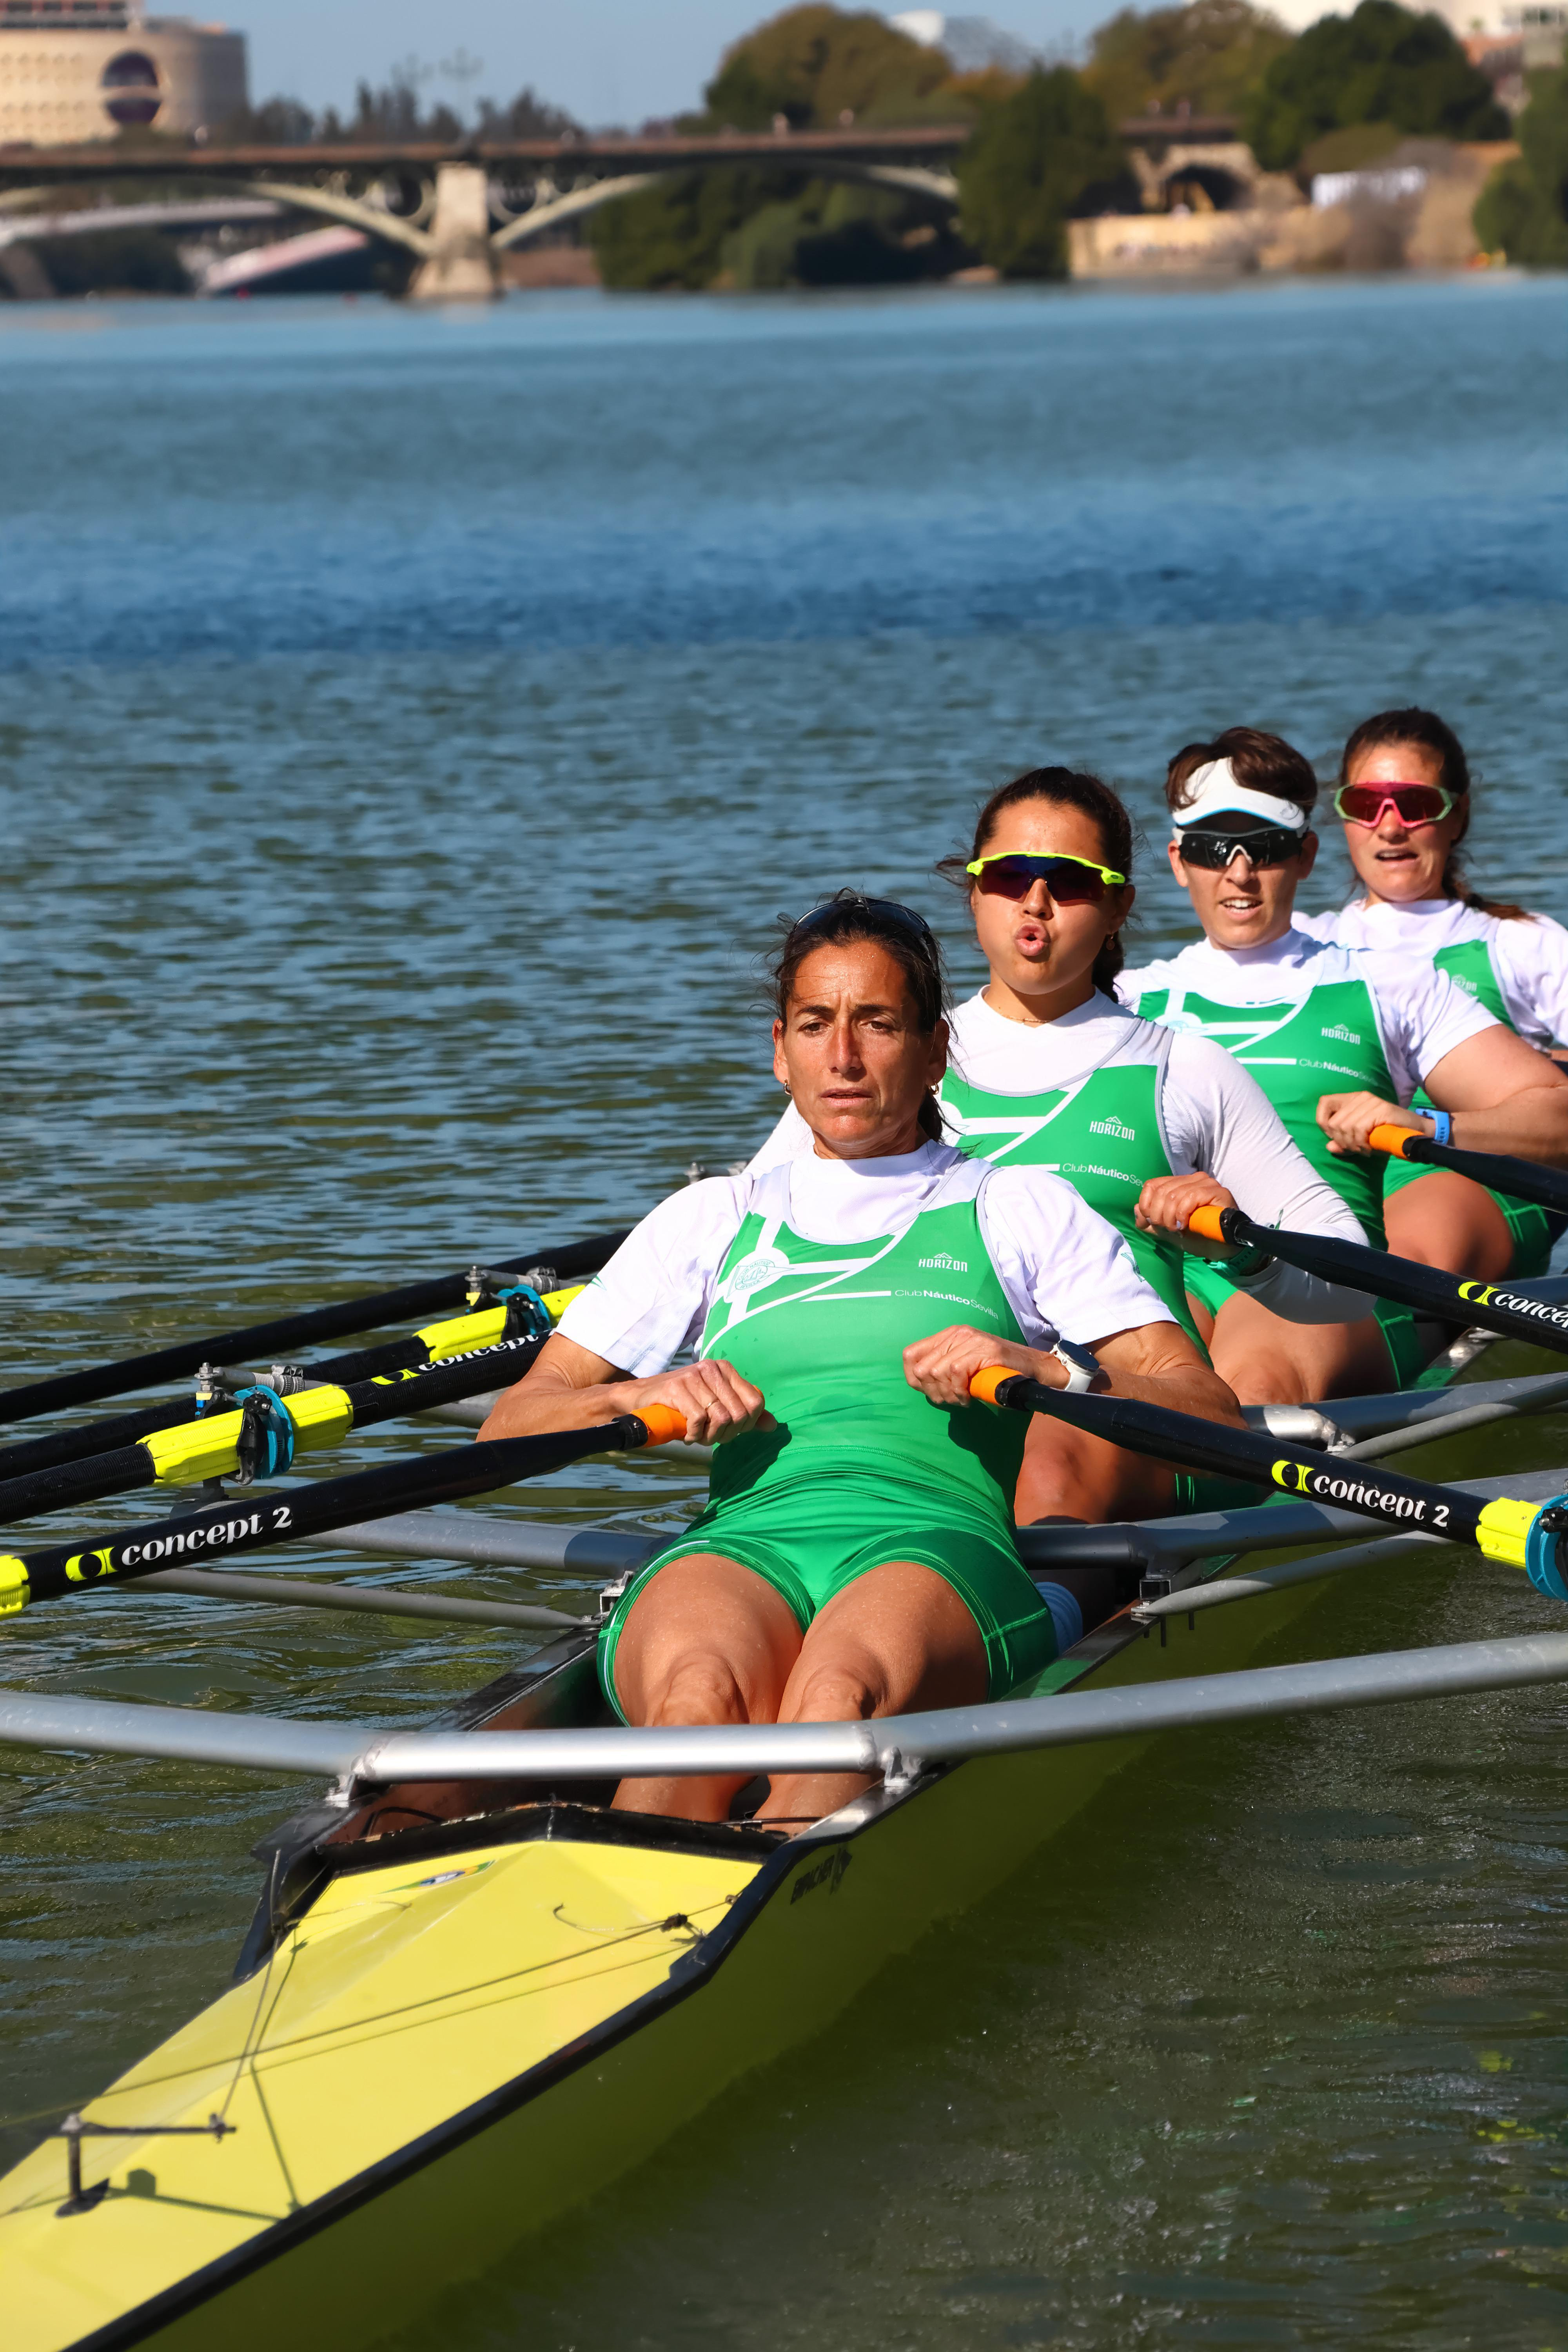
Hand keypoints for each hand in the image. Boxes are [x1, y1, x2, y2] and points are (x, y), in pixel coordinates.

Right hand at [617, 1358, 773, 1445]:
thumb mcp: (716, 1407)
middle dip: (727, 1434)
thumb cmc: (682, 1404)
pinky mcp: (677, 1388)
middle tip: (710, 1437)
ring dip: (709, 1437)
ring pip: (720, 1418)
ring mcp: (694, 1376)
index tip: (730, 1431)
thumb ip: (745, 1415)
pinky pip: (698, 1420)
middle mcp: (712, 1368)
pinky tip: (686, 1434)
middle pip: (739, 1413)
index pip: (755, 1402)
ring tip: (698, 1435)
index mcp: (726, 1370)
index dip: (746, 1424)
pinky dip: (693, 1435)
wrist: (641, 1398)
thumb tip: (772, 1425)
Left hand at [902, 1326, 1059, 1410]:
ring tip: (962, 1399)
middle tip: (952, 1400)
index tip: (932, 1392)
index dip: (914, 1379)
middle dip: (934, 1392)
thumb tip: (920, 1383)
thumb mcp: (964, 1368)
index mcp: (948, 1336)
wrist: (1033, 1368)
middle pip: (922, 1369)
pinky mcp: (983, 1349)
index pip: (910, 1355)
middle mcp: (957, 1334)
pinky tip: (969, 1398)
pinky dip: (959, 1391)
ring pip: (937, 1371)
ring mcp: (970, 1340)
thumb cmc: (997, 1372)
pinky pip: (956, 1372)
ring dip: (948, 1394)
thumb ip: (942, 1370)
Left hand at [1135, 1172, 1238, 1257]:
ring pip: (1174, 1195)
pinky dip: (1182, 1213)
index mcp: (1179, 1183)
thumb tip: (1137, 1210)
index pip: (1152, 1185)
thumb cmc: (1196, 1236)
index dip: (1146, 1205)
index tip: (1150, 1223)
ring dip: (1170, 1217)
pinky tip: (1185, 1225)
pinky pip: (1190, 1197)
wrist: (1221, 1248)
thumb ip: (1150, 1221)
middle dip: (1158, 1215)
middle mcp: (1192, 1178)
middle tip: (1167, 1228)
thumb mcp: (1167, 1230)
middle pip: (1161, 1191)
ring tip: (1177, 1229)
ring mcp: (1206, 1183)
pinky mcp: (1216, 1191)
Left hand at [1317, 1092, 1420, 1156]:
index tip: (1336, 1137)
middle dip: (1342, 1141)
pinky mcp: (1381, 1108)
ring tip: (1364, 1149)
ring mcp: (1371, 1101)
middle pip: (1334, 1122)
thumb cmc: (1385, 1135)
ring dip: (1353, 1145)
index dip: (1324, 1123)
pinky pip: (1359, 1129)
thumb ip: (1343, 1143)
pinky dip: (1362, 1143)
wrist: (1415, 1132)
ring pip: (1346, 1127)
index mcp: (1352, 1099)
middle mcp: (1360, 1096)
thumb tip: (1329, 1146)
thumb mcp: (1359, 1140)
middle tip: (1356, 1148)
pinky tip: (1370, 1148)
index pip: (1324, 1102)